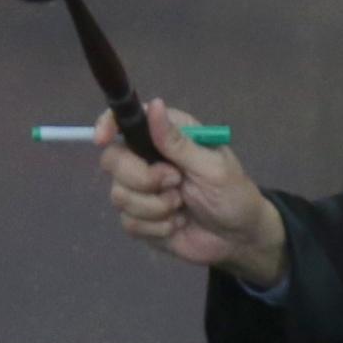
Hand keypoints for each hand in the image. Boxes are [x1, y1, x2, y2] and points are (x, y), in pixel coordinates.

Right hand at [96, 97, 285, 282]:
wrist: (238, 238)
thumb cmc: (233, 194)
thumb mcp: (212, 167)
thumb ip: (178, 141)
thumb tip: (153, 105)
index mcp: (169, 136)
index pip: (127, 120)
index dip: (109, 124)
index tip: (103, 139)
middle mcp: (149, 159)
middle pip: (113, 159)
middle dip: (142, 177)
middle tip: (175, 182)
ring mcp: (141, 190)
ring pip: (118, 195)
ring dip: (155, 206)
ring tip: (182, 205)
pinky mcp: (140, 218)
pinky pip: (128, 222)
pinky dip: (156, 226)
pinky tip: (177, 224)